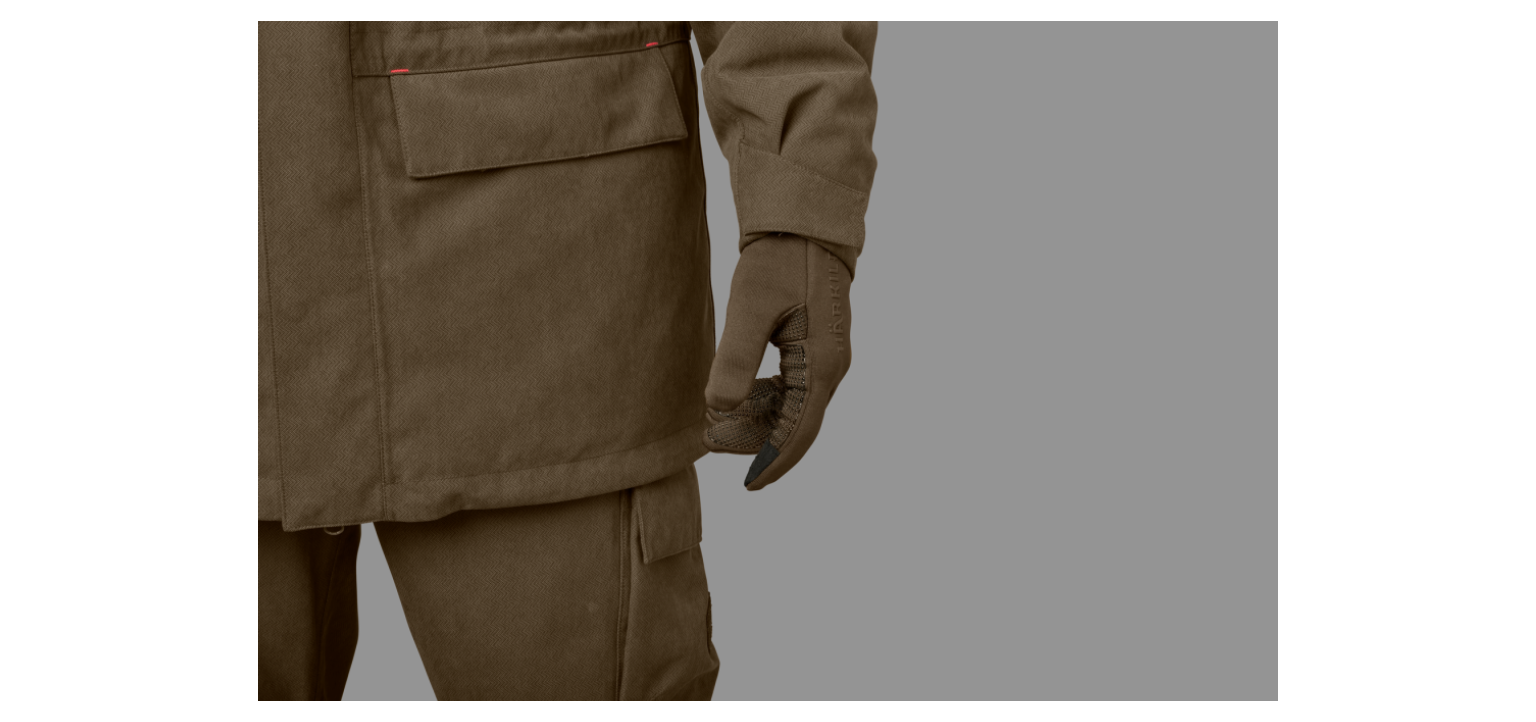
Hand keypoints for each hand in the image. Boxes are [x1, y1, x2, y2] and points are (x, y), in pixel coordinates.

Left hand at [703, 234, 851, 489]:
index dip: (773, 462)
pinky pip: (794, 389)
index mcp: (821, 365)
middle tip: (710, 442)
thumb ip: (736, 359)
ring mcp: (827, 357)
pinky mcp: (817, 346)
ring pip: (794, 408)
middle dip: (755, 441)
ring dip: (757, 420)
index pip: (799, 432)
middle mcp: (832, 367)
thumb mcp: (750, 308)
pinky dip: (765, 400)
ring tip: (716, 421)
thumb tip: (719, 408)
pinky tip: (738, 396)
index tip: (749, 487)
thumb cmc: (778, 261)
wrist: (805, 224)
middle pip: (796, 425)